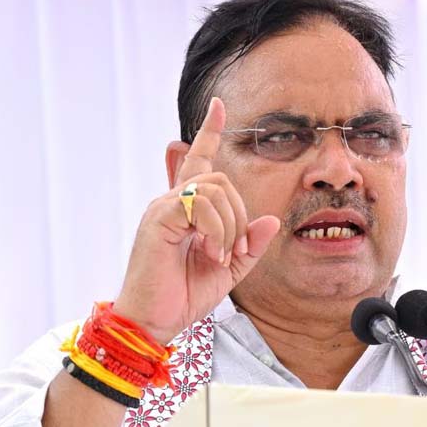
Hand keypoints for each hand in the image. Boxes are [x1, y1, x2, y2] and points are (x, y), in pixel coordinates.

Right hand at [113, 98, 280, 343]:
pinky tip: (210, 254)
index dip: (209, 132)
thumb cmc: (184, 296)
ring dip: (229, 226)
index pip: (198, 160)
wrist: (154, 321)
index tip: (218, 105)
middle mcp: (172, 202)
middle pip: (221, 180)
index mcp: (187, 210)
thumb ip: (250, 244)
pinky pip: (200, 205)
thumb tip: (271, 219)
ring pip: (214, 189)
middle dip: (239, 215)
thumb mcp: (229, 269)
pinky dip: (216, 230)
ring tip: (219, 255)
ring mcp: (163, 208)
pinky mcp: (159, 218)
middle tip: (234, 251)